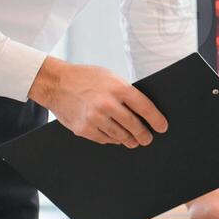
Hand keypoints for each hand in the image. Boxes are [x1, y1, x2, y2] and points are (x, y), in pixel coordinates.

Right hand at [28, 57, 166, 147]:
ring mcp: (95, 118)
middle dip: (144, 134)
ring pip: (120, 135)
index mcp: (118, 88)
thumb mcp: (110, 77)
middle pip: (134, 125)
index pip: (145, 108)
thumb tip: (143, 111)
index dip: (156, 120)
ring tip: (133, 140)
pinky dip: (111, 139)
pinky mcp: (84, 129)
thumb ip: (125, 92)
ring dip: (128, 139)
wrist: (55, 83)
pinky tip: (115, 137)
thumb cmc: (86, 78)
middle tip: (147, 138)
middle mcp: (107, 104)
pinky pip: (104, 139)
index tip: (162, 127)